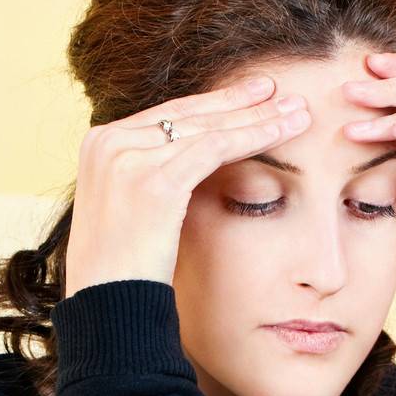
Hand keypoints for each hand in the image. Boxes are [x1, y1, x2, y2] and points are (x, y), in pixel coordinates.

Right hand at [64, 78, 310, 296]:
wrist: (107, 306)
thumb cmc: (121, 273)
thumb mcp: (128, 212)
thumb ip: (148, 180)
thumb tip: (185, 171)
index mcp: (99, 144)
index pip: (166, 116)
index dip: (210, 105)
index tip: (247, 97)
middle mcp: (108, 142)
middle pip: (188, 115)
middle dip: (238, 102)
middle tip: (277, 89)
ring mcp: (127, 158)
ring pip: (207, 128)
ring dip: (257, 118)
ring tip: (297, 112)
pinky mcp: (152, 181)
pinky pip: (214, 149)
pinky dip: (253, 136)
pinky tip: (283, 131)